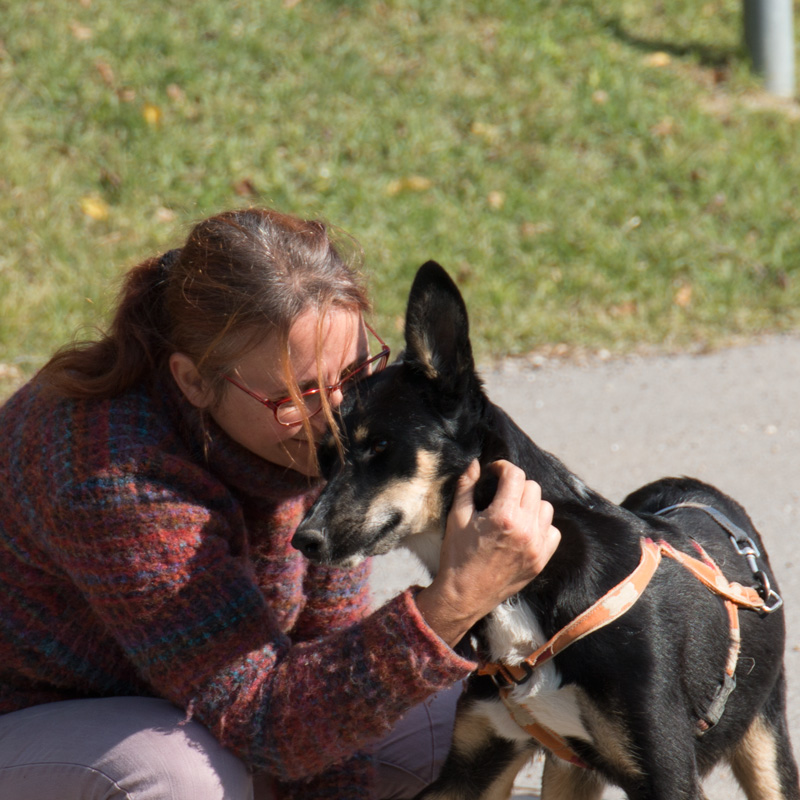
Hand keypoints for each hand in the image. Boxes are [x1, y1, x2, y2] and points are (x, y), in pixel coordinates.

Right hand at [415, 459, 560, 647]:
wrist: (464, 595)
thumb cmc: (456, 554)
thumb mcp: (457, 517)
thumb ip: (467, 486)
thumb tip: (476, 463)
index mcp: (503, 516)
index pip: (515, 475)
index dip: (503, 467)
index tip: (494, 472)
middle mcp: (525, 529)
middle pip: (532, 487)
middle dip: (515, 484)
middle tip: (500, 492)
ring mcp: (536, 546)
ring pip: (546, 507)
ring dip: (530, 503)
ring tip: (512, 510)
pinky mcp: (541, 560)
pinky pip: (553, 531)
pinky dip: (541, 526)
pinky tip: (524, 529)